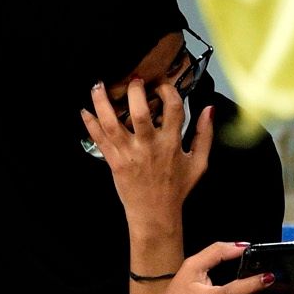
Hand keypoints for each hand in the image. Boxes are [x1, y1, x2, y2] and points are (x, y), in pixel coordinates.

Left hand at [82, 78, 211, 226]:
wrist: (155, 213)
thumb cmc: (177, 188)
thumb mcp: (200, 162)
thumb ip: (204, 134)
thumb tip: (209, 109)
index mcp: (172, 143)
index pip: (173, 108)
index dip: (168, 91)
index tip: (162, 85)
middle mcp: (149, 146)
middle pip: (140, 112)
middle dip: (135, 91)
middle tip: (133, 80)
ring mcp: (129, 153)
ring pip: (112, 123)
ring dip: (102, 103)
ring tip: (98, 85)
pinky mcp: (113, 162)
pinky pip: (99, 139)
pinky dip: (90, 124)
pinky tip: (85, 110)